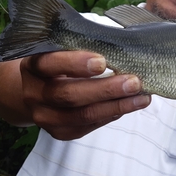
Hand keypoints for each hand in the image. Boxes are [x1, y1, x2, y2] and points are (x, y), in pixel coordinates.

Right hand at [19, 51, 150, 139]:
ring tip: (141, 98)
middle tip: (134, 82)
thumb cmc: (59, 62)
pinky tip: (129, 105)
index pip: (50, 64)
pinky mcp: (59, 132)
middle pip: (69, 95)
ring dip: (116, 106)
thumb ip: (83, 45)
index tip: (102, 61)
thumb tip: (122, 42)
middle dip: (105, 89)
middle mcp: (34, 93)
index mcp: (33, 66)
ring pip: (82, 115)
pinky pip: (88, 126)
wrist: (37, 91)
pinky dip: (111, 115)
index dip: (75, 63)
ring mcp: (44, 117)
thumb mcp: (62, 49)